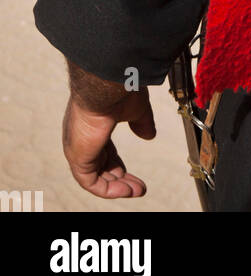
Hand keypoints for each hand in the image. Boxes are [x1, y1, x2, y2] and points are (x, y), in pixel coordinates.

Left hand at [62, 82, 155, 198]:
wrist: (107, 84)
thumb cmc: (119, 89)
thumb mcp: (136, 109)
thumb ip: (142, 122)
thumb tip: (149, 135)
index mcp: (93, 125)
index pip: (105, 152)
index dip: (120, 166)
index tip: (136, 176)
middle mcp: (82, 138)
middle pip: (101, 167)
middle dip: (120, 179)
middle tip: (138, 188)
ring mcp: (78, 148)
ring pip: (95, 177)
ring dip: (116, 187)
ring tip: (136, 191)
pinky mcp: (77, 157)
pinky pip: (90, 182)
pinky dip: (108, 189)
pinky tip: (126, 190)